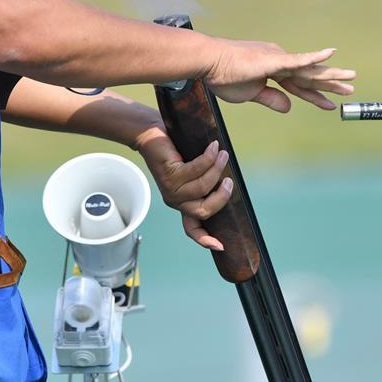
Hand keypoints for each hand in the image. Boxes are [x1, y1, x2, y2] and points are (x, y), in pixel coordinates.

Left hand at [133, 124, 231, 251]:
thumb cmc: (176, 152)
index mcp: (182, 204)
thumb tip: (229, 181)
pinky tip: (214, 147)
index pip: (191, 229)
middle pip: (204, 210)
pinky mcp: (170, 174)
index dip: (205, 239)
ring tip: (223, 154)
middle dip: (222, 197)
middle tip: (229, 180)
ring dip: (217, 169)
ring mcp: (171, 189)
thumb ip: (206, 179)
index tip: (220, 246)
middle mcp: (175, 201)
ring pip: (203, 187)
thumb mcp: (192, 170)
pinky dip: (209, 158)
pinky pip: (196, 170)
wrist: (151, 136)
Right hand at [207, 41, 355, 111]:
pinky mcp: (272, 60)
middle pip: (308, 77)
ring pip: (308, 70)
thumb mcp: (249, 94)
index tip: (330, 104)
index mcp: (273, 70)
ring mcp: (277, 59)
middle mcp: (279, 61)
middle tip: (351, 88)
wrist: (208, 63)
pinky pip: (296, 60)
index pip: (298, 86)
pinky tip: (329, 54)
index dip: (314, 96)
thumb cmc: (223, 76)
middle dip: (330, 84)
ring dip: (329, 75)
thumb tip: (289, 107)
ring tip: (350, 78)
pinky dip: (313, 58)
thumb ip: (270, 99)